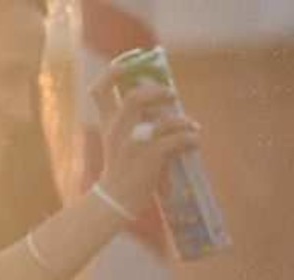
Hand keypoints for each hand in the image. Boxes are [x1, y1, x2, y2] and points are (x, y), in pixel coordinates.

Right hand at [88, 67, 200, 214]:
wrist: (115, 200)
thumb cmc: (121, 172)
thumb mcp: (118, 144)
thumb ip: (133, 125)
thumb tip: (164, 112)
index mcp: (107, 124)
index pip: (98, 90)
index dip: (112, 73)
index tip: (129, 64)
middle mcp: (117, 130)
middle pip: (133, 98)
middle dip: (156, 91)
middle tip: (172, 94)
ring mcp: (133, 144)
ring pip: (160, 121)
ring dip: (182, 121)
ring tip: (193, 126)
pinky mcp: (149, 159)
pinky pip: (175, 142)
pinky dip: (189, 139)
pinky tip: (195, 142)